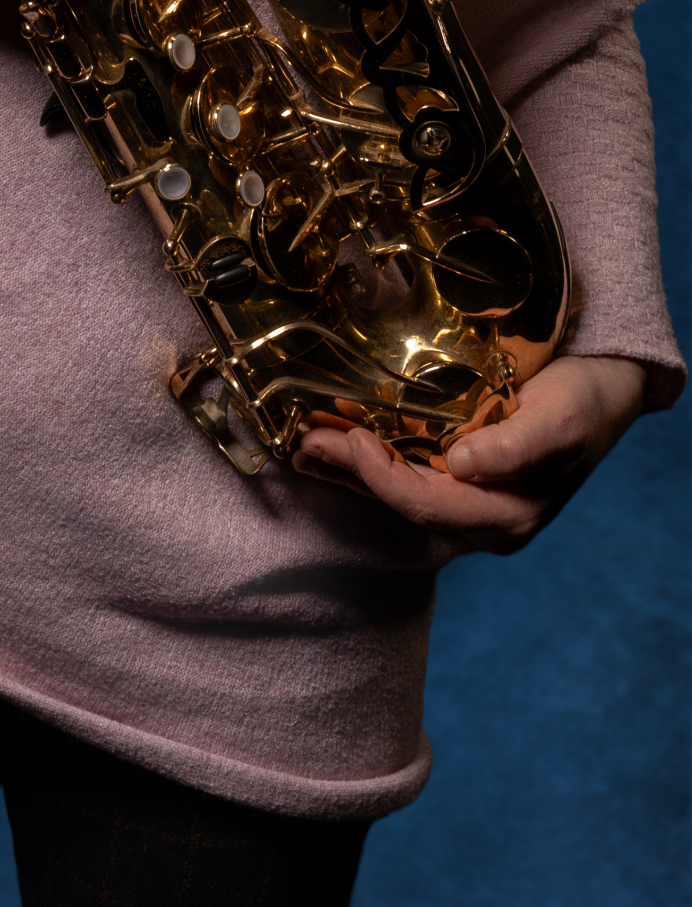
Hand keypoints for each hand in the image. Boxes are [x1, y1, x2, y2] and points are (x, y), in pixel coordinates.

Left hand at [291, 355, 647, 551]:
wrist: (605, 387)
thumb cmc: (585, 401)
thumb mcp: (560, 419)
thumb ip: (515, 449)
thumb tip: (462, 465)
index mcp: (507, 516)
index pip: (427, 505)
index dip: (380, 476)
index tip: (348, 438)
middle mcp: (482, 519)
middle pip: (401, 502)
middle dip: (348, 474)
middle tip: (302, 440)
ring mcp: (468, 502)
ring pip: (395, 492)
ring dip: (345, 471)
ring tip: (301, 444)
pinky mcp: (458, 479)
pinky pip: (403, 476)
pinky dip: (364, 462)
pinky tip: (331, 448)